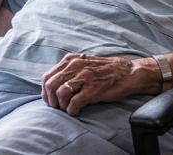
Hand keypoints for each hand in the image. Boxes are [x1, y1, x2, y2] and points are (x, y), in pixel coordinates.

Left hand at [41, 54, 159, 116]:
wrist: (128, 73)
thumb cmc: (105, 71)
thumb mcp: (84, 64)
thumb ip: (68, 71)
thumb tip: (52, 85)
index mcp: (71, 60)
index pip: (47, 77)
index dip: (45, 92)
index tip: (50, 100)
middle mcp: (75, 66)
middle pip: (51, 86)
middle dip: (51, 101)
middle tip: (58, 108)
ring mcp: (84, 77)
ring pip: (60, 94)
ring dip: (61, 106)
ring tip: (68, 109)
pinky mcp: (92, 89)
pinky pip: (74, 103)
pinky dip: (72, 111)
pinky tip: (77, 112)